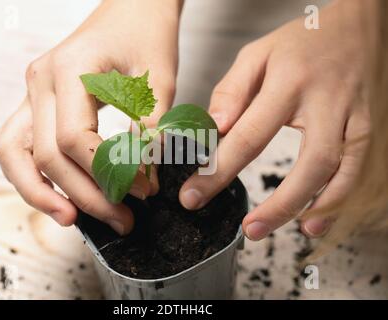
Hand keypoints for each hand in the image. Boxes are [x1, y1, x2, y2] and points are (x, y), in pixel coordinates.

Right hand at [0, 0, 181, 233]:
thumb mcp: (158, 80)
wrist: (133, 8)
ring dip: (39, 191)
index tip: (141, 191)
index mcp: (69, 70)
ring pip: (14, 153)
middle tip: (118, 219)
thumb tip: (144, 179)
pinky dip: (35, 173)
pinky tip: (62, 192)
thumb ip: (150, 130)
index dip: (107, 173)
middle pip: (45, 155)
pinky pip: (21, 144)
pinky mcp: (39, 101)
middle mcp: (41, 82)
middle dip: (82, 195)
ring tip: (71, 217)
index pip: (73, 139)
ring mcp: (34, 91)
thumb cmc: (145, 33)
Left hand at [180, 0, 369, 239]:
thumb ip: (232, 91)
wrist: (358, 27)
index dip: (219, 172)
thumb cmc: (302, 42)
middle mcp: (327, 104)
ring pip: (338, 175)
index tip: (194, 196)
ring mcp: (353, 120)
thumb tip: (214, 128)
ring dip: (306, 210)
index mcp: (290, 84)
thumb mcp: (257, 55)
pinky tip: (313, 222)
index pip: (249, 136)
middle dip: (276, 206)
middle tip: (247, 229)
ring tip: (273, 230)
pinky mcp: (368, 131)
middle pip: (307, 165)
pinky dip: (336, 203)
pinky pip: (356, 174)